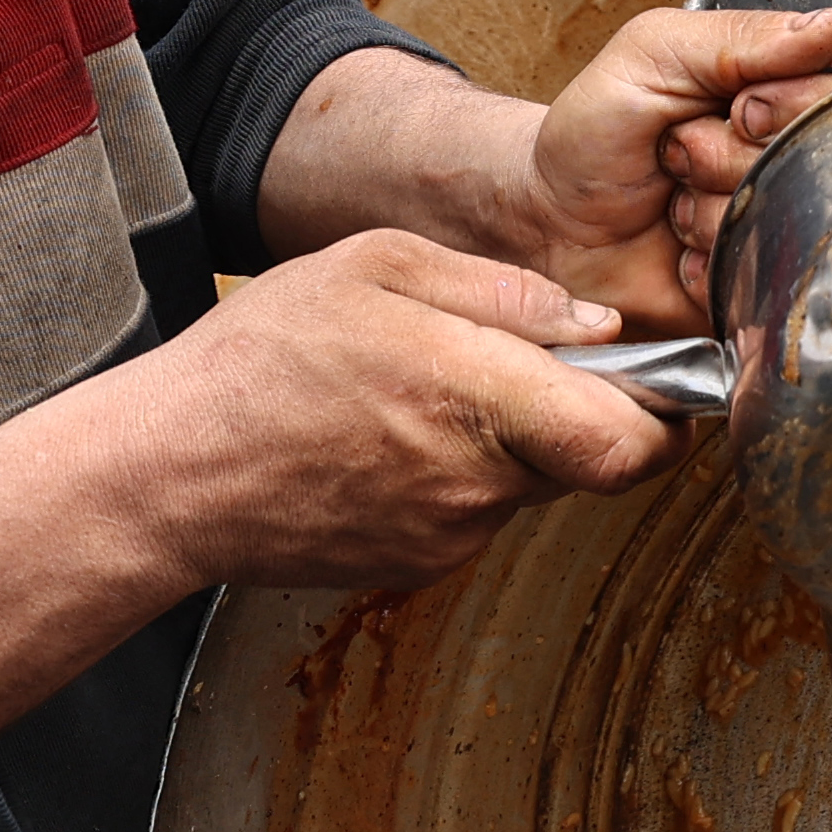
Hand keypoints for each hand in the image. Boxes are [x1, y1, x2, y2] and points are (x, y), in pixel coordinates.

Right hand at [42, 231, 686, 596]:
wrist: (166, 475)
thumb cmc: (259, 359)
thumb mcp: (372, 268)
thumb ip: (499, 290)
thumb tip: (595, 320)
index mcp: (476, 397)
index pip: (630, 443)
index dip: (664, 418)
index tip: (658, 381)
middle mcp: (477, 482)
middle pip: (592, 460)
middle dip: (585, 413)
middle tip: (531, 368)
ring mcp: (450, 534)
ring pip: (532, 484)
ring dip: (515, 441)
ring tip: (430, 394)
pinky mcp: (419, 564)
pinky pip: (478, 512)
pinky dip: (463, 475)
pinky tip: (393, 439)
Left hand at [492, 7, 831, 324]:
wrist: (549, 221)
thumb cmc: (594, 134)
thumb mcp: (652, 53)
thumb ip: (740, 37)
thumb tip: (831, 26)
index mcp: (781, 83)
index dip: (788, 103)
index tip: (734, 107)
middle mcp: (790, 151)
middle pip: (823, 157)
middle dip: (734, 156)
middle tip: (683, 151)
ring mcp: (780, 217)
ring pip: (792, 220)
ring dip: (715, 214)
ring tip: (676, 201)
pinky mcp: (761, 278)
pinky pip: (766, 275)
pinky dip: (712, 264)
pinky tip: (683, 249)